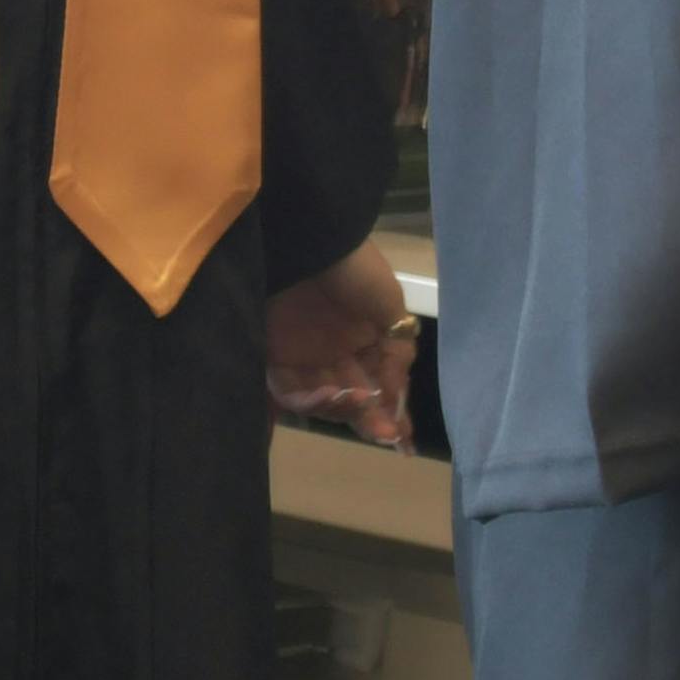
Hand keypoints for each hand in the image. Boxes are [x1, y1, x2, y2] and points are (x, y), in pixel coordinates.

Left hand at [262, 236, 414, 448]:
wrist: (311, 239)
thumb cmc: (356, 269)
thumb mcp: (390, 305)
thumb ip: (398, 350)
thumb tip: (396, 393)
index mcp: (365, 340)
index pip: (378, 386)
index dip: (391, 413)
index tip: (404, 440)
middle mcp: (335, 352)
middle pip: (352, 400)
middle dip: (371, 419)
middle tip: (387, 433)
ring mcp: (305, 355)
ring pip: (325, 400)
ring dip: (344, 410)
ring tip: (359, 403)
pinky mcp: (276, 355)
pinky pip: (292, 391)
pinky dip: (312, 400)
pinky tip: (333, 395)